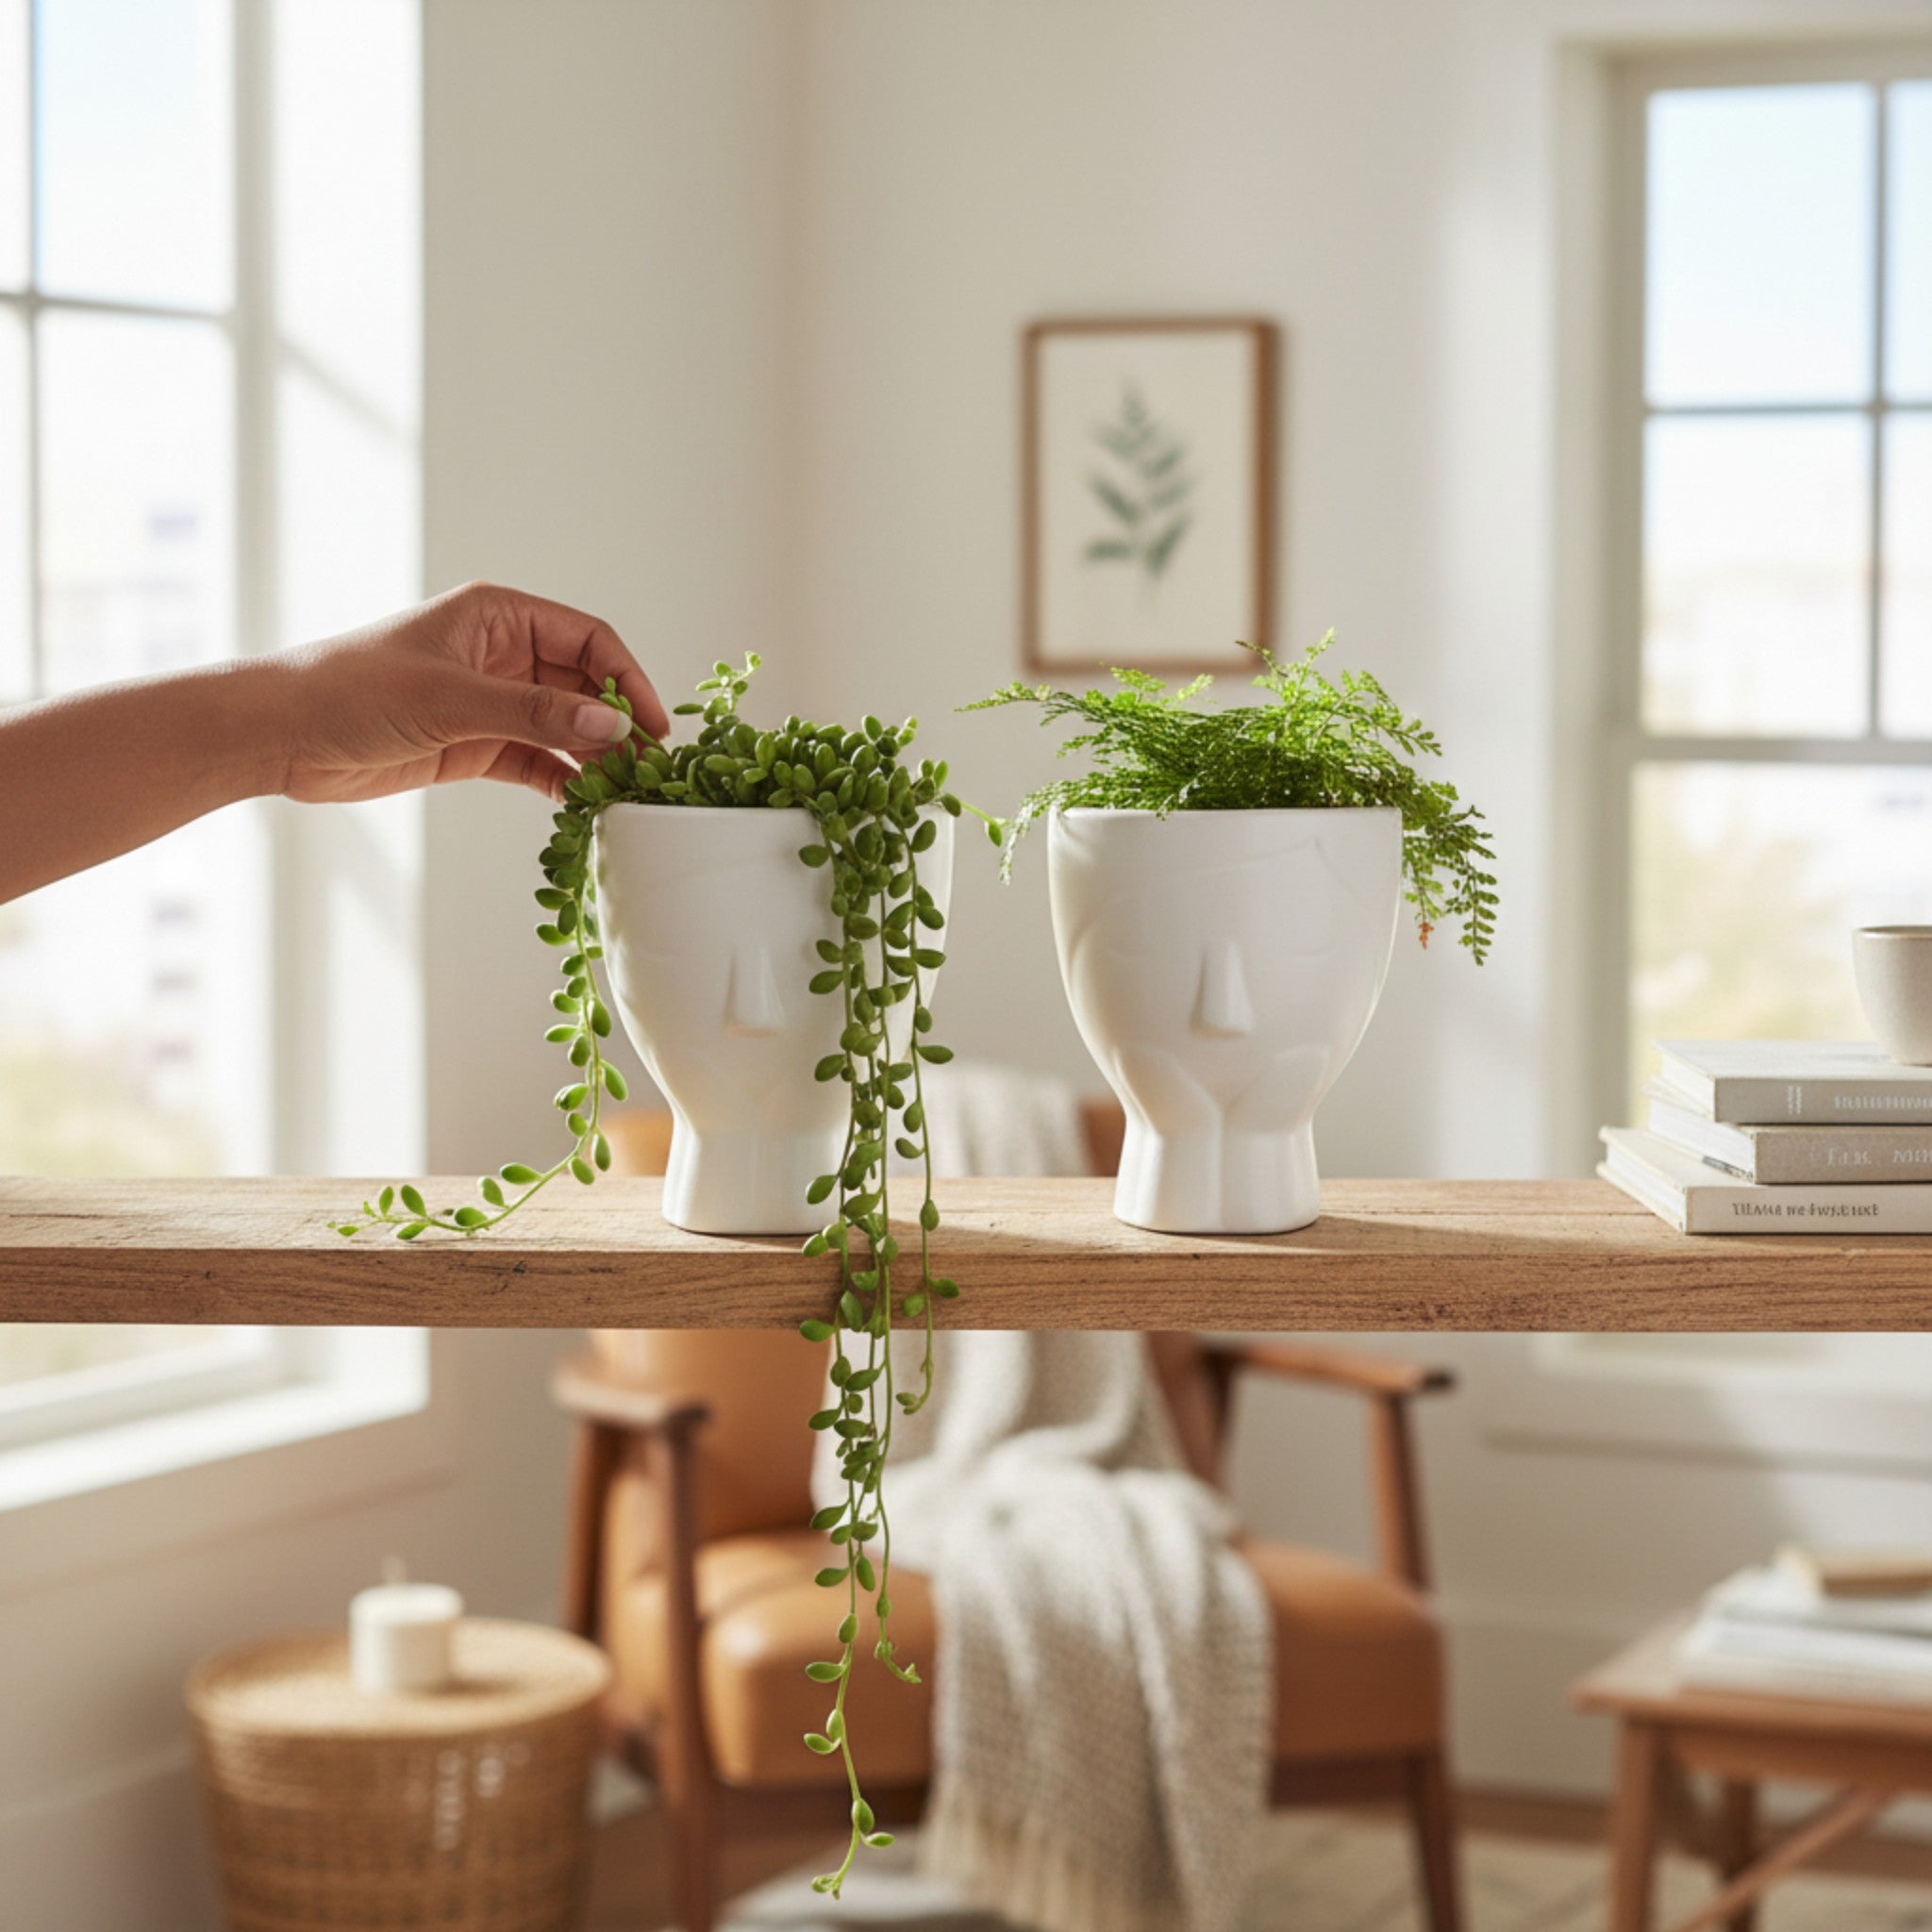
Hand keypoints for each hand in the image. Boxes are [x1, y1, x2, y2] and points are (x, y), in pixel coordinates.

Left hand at [267, 582, 669, 805]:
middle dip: (619, 725)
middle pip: (585, 686)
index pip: (589, 640)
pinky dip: (563, 781)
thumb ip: (536, 715)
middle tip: (649, 771)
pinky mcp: (475, 745)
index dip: (629, 680)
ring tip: (626, 793)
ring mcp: (490, 702)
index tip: (654, 727)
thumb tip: (612, 728)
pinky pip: (538, 761)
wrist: (281, 734)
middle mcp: (501, 654)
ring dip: (596, 759)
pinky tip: (585, 804)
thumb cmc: (351, 690)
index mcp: (498, 615)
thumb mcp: (451, 700)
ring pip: (566, 728)